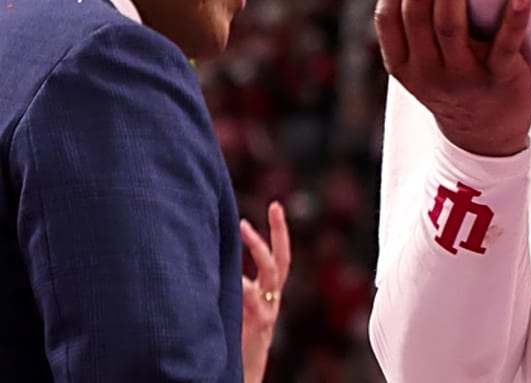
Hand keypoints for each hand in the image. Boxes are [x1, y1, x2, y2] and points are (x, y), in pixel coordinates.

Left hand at [239, 200, 289, 382]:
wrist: (240, 376)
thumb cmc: (231, 345)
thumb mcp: (234, 313)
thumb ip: (230, 291)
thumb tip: (207, 261)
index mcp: (266, 296)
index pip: (277, 257)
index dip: (276, 232)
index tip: (273, 205)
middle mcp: (271, 300)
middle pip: (282, 259)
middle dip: (279, 231)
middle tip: (276, 206)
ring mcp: (267, 311)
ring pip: (270, 272)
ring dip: (257, 246)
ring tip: (242, 226)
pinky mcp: (258, 324)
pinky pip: (251, 297)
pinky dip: (242, 284)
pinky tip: (230, 271)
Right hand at [374, 0, 530, 157]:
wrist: (484, 136)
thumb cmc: (454, 85)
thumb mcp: (422, 62)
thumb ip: (418, 23)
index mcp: (404, 63)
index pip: (389, 17)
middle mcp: (428, 70)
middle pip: (417, 16)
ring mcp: (462, 77)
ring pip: (450, 29)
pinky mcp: (498, 79)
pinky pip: (504, 46)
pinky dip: (513, 19)